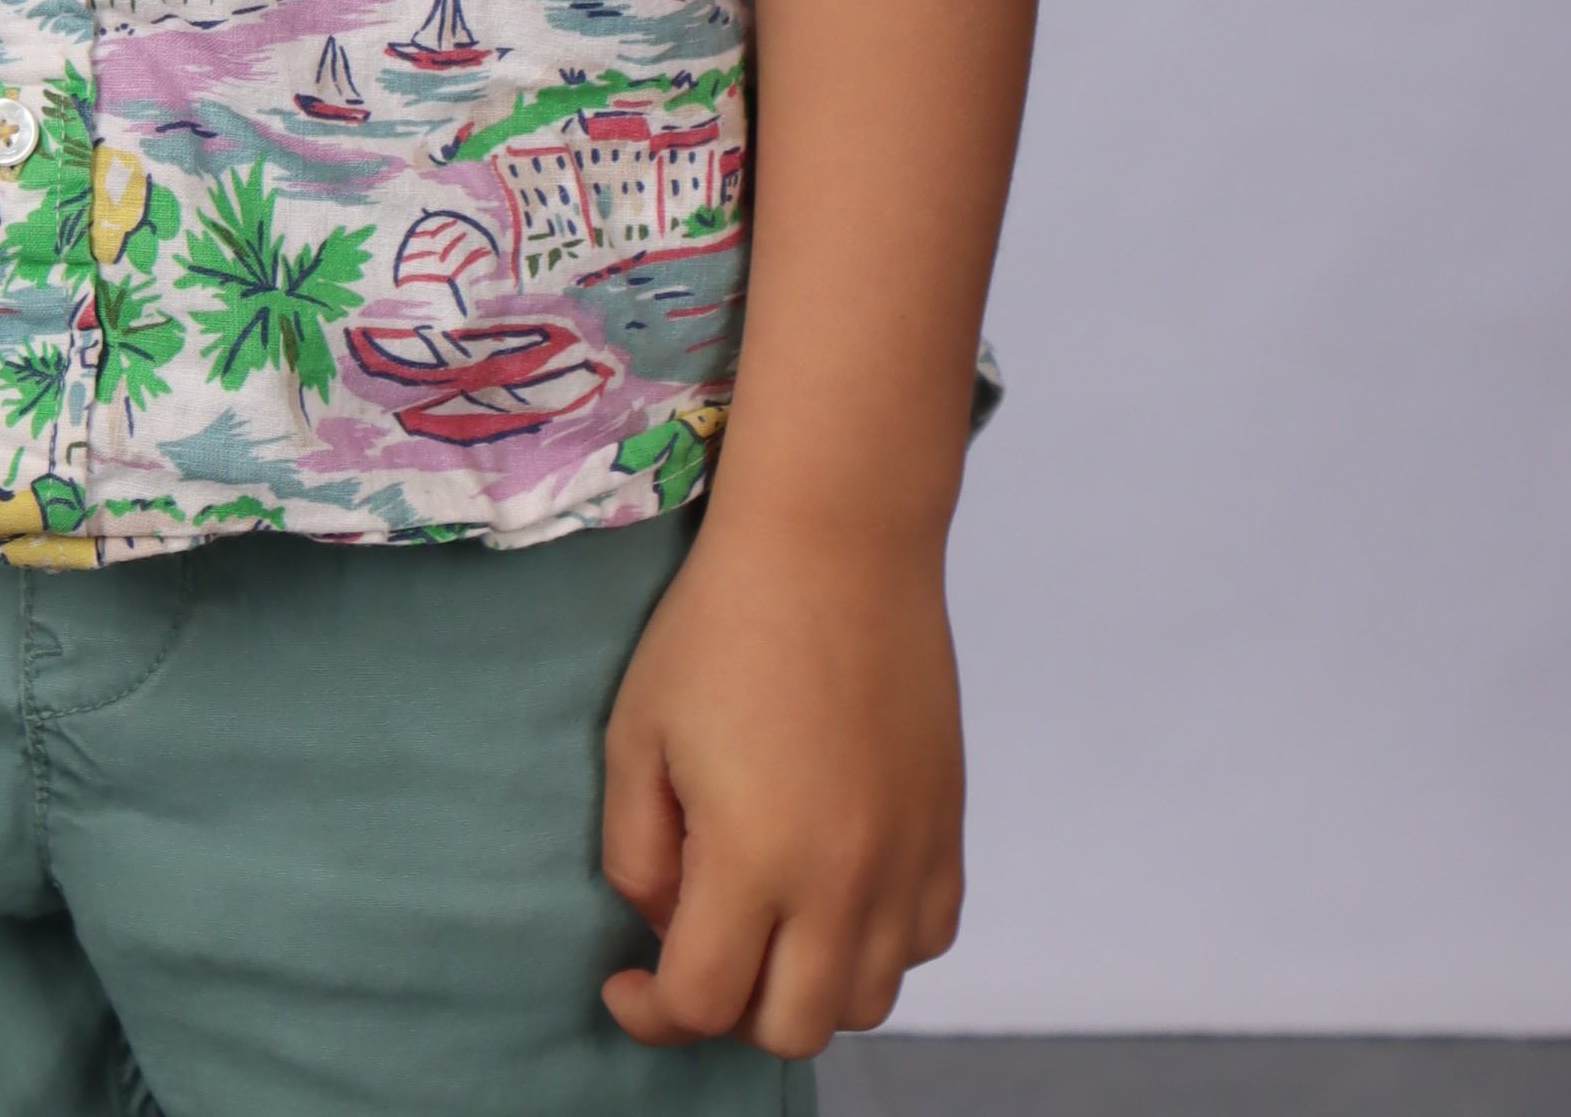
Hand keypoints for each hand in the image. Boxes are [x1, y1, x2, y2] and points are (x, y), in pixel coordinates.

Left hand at [600, 508, 966, 1056]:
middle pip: (790, 1029)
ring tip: (766, 919)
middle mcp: (843, 879)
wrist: (836, 542)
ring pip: (865, 999)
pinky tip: (835, 888)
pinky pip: (924, 940)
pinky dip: (877, 944)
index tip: (623, 981)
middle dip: (729, 1008)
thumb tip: (666, 924)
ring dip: (805, 984)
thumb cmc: (719, 624)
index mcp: (755, 857)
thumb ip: (634, 852)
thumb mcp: (635, 732)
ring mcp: (908, 859)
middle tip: (697, 947)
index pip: (703, 1002)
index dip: (649, 1011)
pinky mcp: (947, 829)